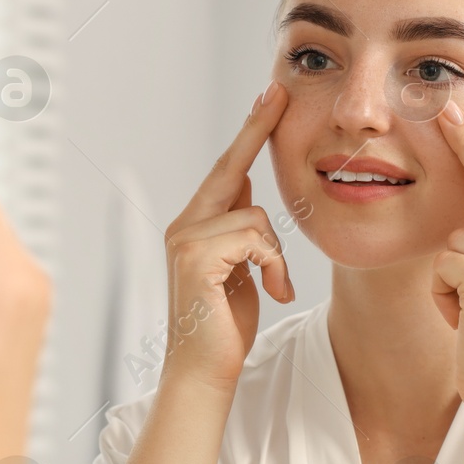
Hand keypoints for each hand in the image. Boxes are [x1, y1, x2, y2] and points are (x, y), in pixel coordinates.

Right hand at [159, 81, 292, 390]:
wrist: (204, 372)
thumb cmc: (225, 327)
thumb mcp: (239, 270)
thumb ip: (238, 230)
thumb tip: (246, 187)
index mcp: (194, 226)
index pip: (226, 170)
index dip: (248, 132)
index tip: (269, 97)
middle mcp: (184, 226)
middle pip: (230, 167)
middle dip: (257, 128)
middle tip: (279, 90)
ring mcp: (186, 239)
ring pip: (255, 215)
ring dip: (277, 255)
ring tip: (275, 287)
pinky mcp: (196, 257)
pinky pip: (255, 238)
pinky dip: (274, 266)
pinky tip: (272, 292)